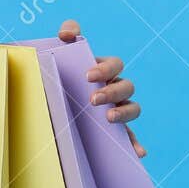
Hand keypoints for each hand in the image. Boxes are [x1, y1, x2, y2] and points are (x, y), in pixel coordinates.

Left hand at [58, 19, 145, 157]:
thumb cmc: (58, 75)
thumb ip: (67, 35)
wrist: (50, 101)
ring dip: (124, 112)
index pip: (114, 64)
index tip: (88, 76)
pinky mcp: (116, 131)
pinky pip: (130, 138)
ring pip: (133, 108)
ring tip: (109, 118)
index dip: (105, 68)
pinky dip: (136, 144)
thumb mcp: (59, 55)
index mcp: (103, 71)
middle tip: (92, 99)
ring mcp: (117, 109)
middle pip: (125, 85)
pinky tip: (138, 153)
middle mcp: (114, 89)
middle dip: (111, 91)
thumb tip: (68, 34)